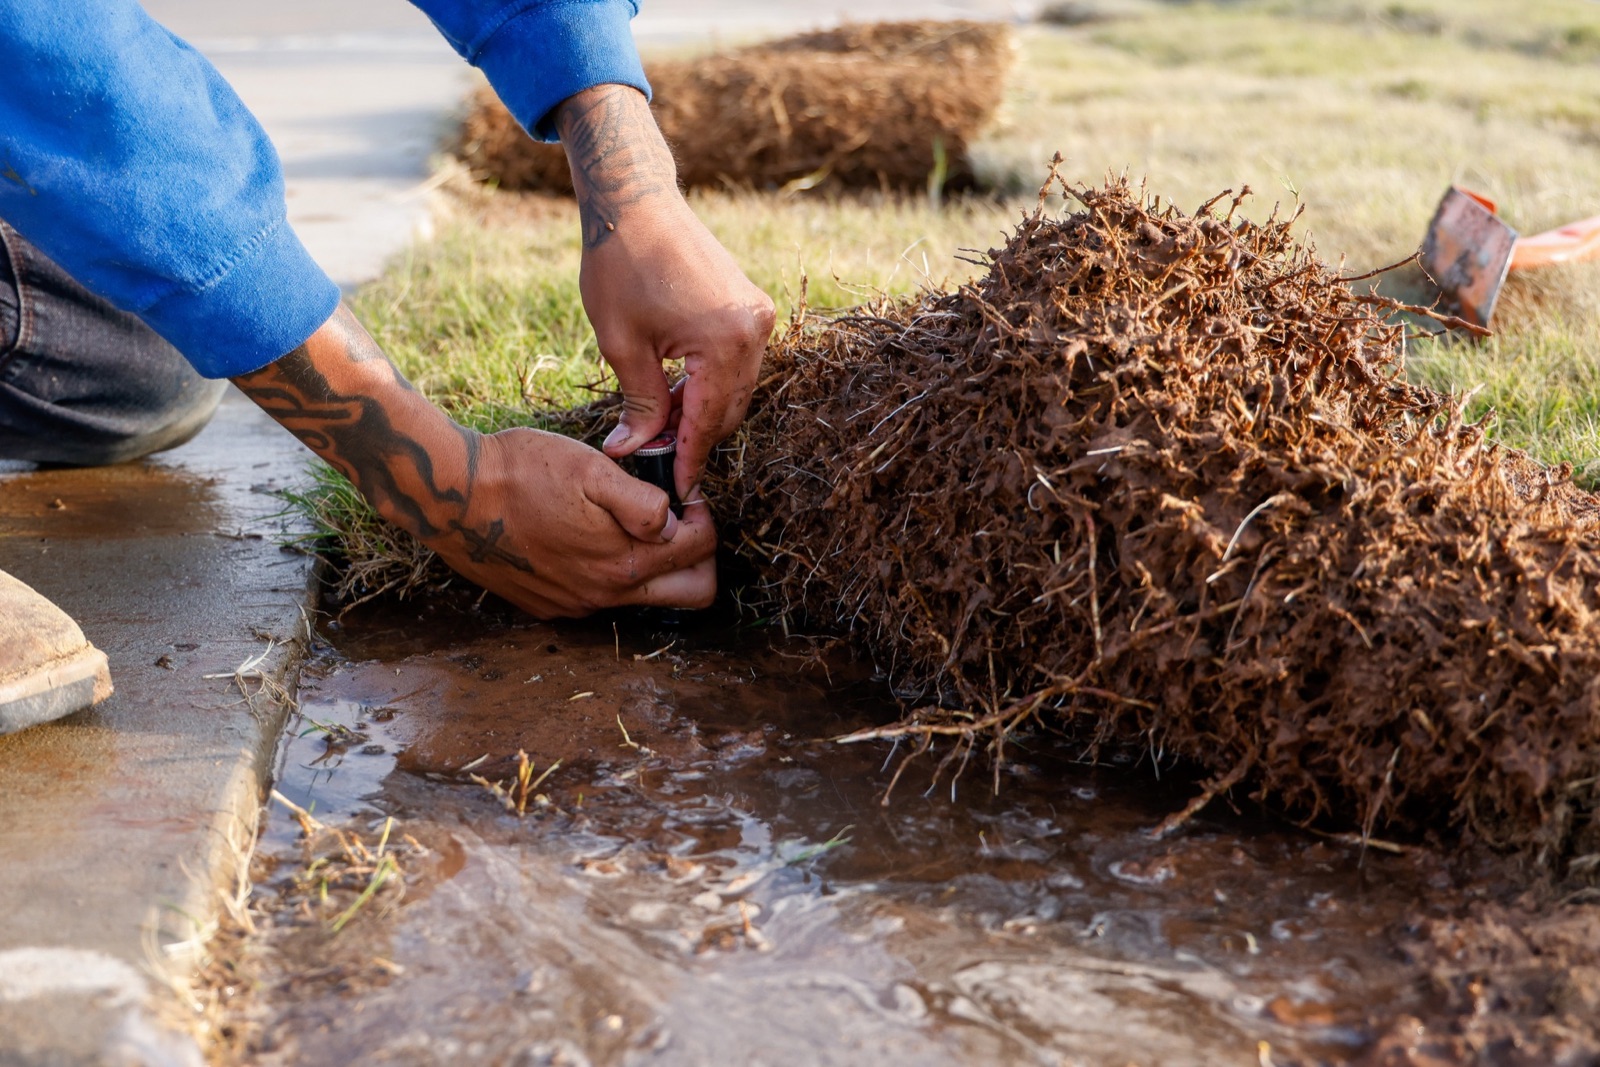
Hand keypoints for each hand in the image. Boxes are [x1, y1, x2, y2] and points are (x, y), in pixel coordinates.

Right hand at [428, 426, 716, 616]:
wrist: (452, 497)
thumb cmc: (521, 472)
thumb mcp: (591, 470)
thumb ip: (642, 503)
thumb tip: (673, 522)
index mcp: (623, 563)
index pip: (702, 553)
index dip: (703, 516)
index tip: (684, 494)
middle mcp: (604, 595)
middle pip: (691, 594)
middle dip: (699, 557)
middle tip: (678, 519)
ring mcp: (575, 605)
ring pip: (643, 596)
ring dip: (652, 563)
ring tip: (626, 520)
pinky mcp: (549, 606)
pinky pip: (599, 596)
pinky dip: (608, 570)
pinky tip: (584, 534)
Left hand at [556, 85, 775, 498]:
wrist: (636, 202)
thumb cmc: (620, 266)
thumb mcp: (621, 344)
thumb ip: (639, 404)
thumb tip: (632, 452)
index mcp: (724, 342)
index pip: (708, 421)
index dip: (690, 459)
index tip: (678, 489)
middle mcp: (753, 330)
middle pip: (729, 410)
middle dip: (696, 438)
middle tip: (658, 458)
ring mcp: (758, 316)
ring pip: (736, 390)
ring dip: (703, 412)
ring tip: (661, 426)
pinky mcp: (752, 306)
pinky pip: (737, 364)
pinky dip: (710, 384)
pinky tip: (676, 392)